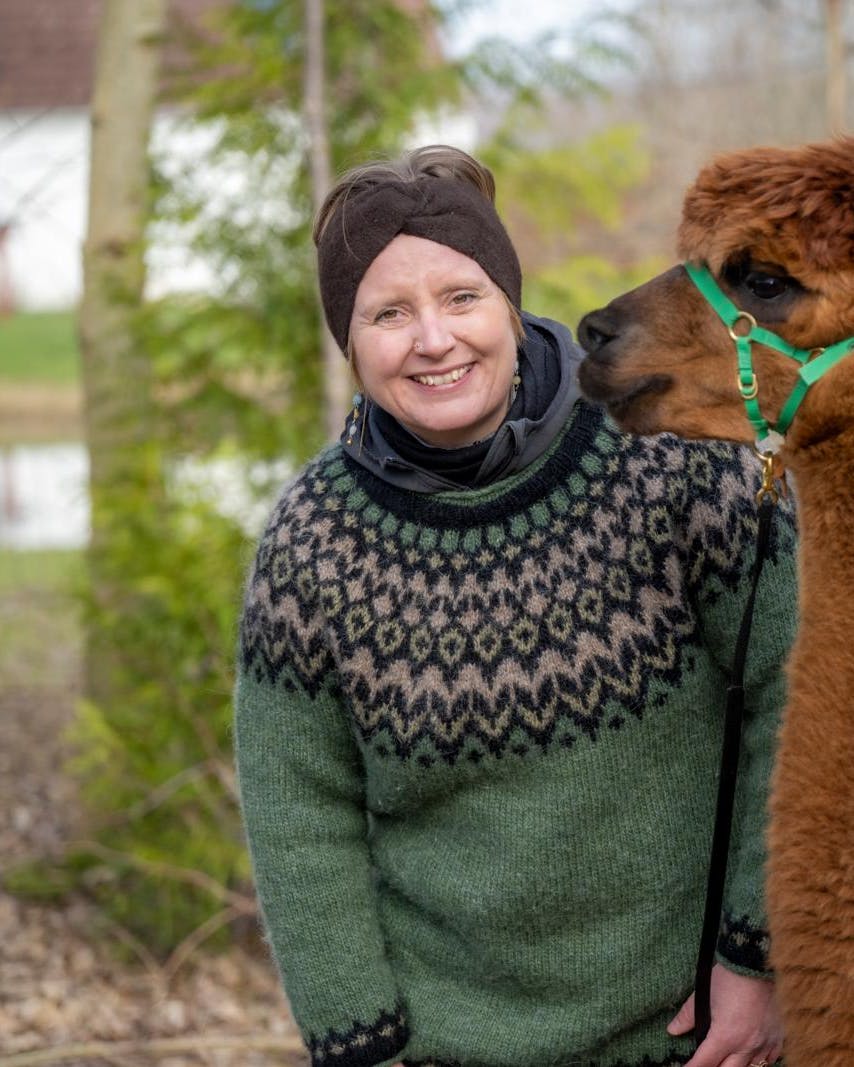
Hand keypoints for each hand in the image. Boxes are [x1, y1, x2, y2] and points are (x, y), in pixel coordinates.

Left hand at [667, 963, 782, 1065]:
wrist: (755, 963)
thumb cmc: (728, 977)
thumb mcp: (703, 995)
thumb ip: (687, 1016)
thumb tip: (673, 1030)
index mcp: (726, 1036)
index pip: (705, 1063)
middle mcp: (747, 1045)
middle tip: (705, 1063)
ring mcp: (765, 1043)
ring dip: (735, 1066)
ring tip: (725, 1060)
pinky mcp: (778, 1036)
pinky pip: (770, 1059)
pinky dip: (758, 1061)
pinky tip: (750, 1056)